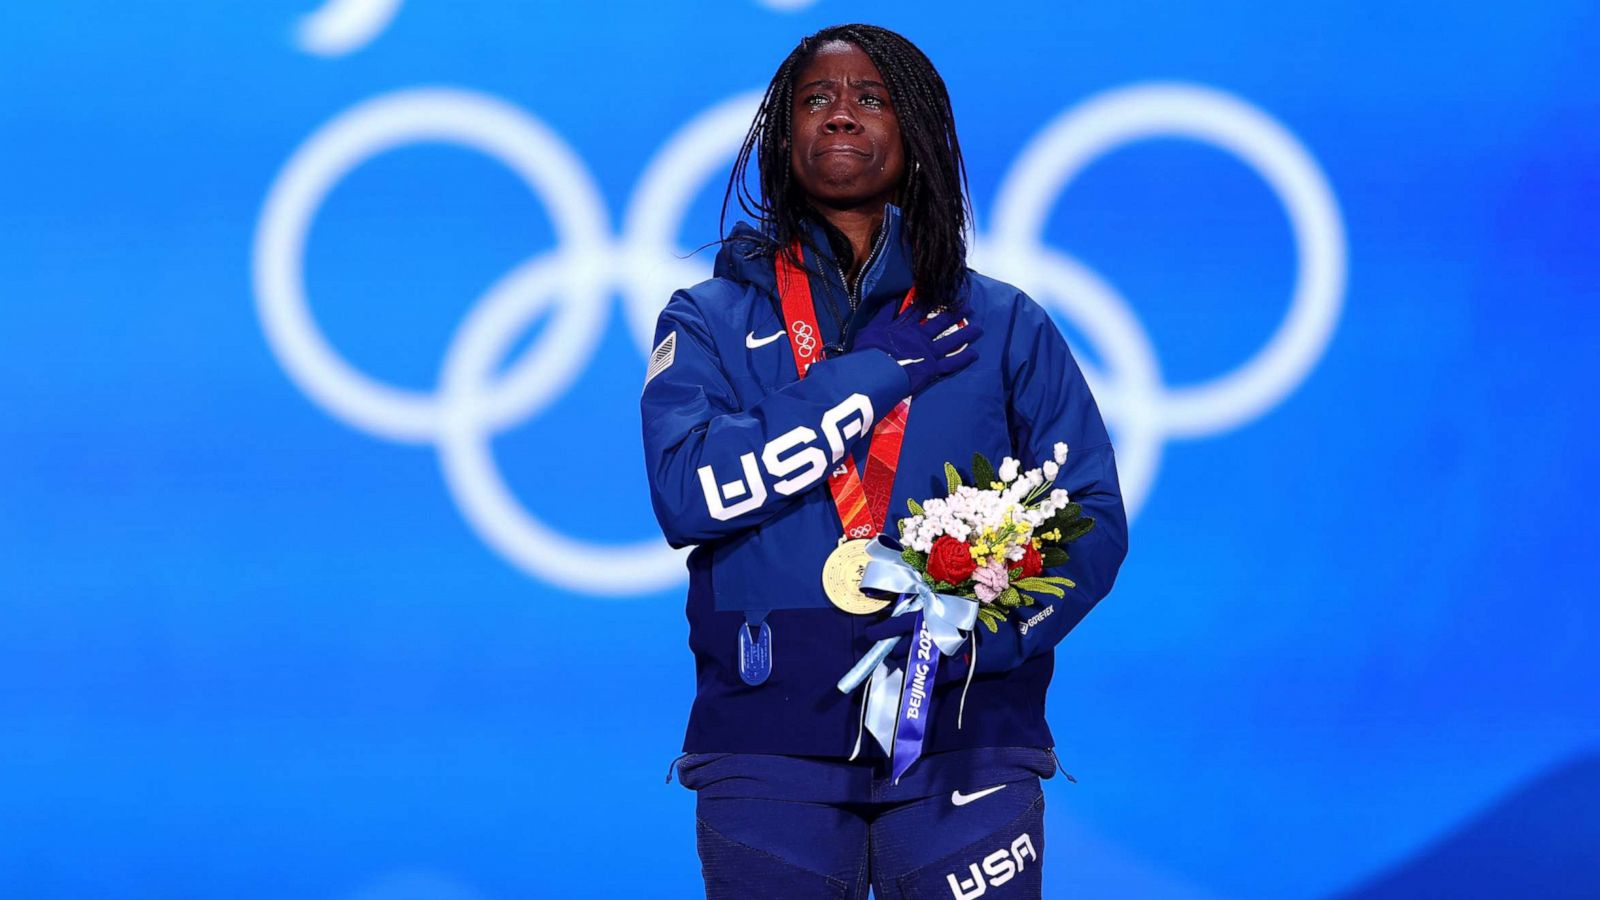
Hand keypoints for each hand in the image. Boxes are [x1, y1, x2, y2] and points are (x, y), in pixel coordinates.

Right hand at [852, 302, 981, 394]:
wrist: (874, 372)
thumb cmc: (867, 352)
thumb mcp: (870, 328)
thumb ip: (882, 314)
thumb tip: (891, 299)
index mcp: (905, 326)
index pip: (920, 309)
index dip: (932, 300)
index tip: (942, 291)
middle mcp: (920, 336)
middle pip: (941, 321)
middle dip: (955, 313)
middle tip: (968, 307)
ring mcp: (928, 352)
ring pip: (951, 341)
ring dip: (965, 334)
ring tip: (979, 328)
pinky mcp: (931, 368)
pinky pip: (951, 363)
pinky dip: (963, 359)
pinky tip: (975, 354)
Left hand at [863, 610, 971, 685]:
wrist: (988, 637)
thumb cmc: (960, 617)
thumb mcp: (936, 606)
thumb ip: (916, 608)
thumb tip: (893, 611)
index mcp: (925, 619)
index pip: (895, 626)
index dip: (880, 631)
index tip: (870, 634)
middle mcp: (926, 639)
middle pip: (897, 649)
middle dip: (893, 648)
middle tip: (896, 645)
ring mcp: (933, 660)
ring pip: (904, 665)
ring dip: (904, 659)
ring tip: (912, 653)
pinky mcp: (942, 675)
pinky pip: (920, 675)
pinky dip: (919, 670)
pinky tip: (925, 663)